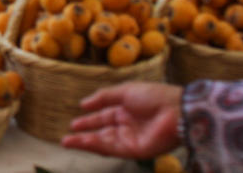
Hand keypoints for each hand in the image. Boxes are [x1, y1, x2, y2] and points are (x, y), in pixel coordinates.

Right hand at [61, 82, 181, 158]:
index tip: (73, 123)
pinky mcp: (136, 150)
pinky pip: (113, 148)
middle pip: (101, 132)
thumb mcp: (124, 91)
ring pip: (104, 142)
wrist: (177, 110)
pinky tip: (83, 142)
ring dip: (85, 143)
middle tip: (65, 139)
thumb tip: (83, 104)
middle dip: (83, 135)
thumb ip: (103, 98)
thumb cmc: (153, 96)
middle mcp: (127, 126)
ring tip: (67, 142)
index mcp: (126, 110)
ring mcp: (131, 139)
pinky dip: (96, 146)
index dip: (89, 120)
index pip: (104, 117)